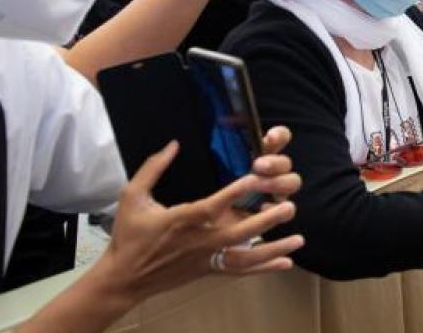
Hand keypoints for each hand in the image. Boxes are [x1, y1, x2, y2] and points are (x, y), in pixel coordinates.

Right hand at [95, 138, 302, 305]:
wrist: (124, 278)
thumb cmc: (129, 235)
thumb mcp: (132, 196)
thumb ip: (153, 168)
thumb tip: (173, 144)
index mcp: (182, 220)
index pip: (213, 205)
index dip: (236, 192)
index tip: (257, 177)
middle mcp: (199, 241)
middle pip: (239, 232)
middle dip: (266, 219)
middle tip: (289, 205)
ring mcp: (206, 258)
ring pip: (246, 256)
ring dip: (274, 247)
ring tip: (299, 239)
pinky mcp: (209, 271)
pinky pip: (241, 271)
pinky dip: (265, 267)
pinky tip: (287, 262)